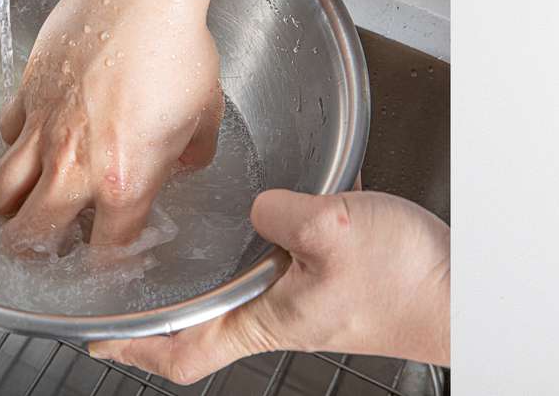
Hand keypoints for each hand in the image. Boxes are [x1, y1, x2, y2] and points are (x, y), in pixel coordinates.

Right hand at [0, 0, 222, 251]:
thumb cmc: (178, 48)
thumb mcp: (206, 113)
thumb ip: (192, 152)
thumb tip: (183, 160)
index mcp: (126, 181)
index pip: (105, 251)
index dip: (106, 264)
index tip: (108, 259)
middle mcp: (74, 166)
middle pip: (29, 236)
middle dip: (35, 251)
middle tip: (45, 244)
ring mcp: (43, 131)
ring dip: (8, 206)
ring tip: (22, 203)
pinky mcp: (26, 95)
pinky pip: (6, 135)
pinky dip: (15, 144)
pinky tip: (34, 138)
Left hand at [90, 191, 450, 383]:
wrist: (461, 290)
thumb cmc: (404, 279)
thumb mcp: (332, 229)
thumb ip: (281, 212)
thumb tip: (255, 206)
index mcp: (267, 319)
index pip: (182, 352)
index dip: (135, 350)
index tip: (98, 337)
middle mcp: (282, 317)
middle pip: (201, 330)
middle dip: (158, 316)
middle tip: (124, 290)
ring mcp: (308, 303)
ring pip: (236, 300)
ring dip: (201, 285)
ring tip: (173, 254)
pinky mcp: (335, 284)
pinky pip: (274, 274)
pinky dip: (248, 258)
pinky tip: (256, 222)